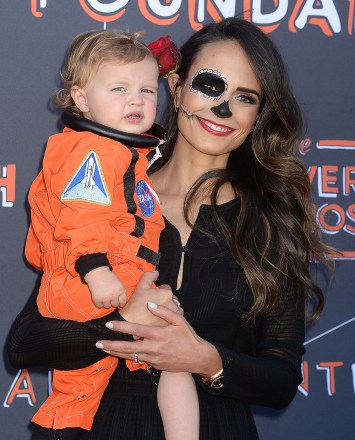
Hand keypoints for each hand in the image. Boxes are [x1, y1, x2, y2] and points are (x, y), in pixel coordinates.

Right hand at [85, 266, 125, 307]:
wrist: (98, 274)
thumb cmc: (110, 278)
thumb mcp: (120, 284)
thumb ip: (122, 293)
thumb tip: (122, 305)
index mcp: (121, 291)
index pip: (123, 303)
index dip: (120, 303)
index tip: (118, 301)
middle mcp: (114, 295)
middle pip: (115, 305)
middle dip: (113, 302)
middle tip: (110, 296)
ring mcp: (105, 298)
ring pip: (107, 306)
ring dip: (106, 302)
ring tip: (105, 296)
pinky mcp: (97, 299)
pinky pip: (100, 306)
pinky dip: (100, 303)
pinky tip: (100, 297)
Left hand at [97, 304, 221, 375]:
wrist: (197, 358)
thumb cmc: (188, 337)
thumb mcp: (180, 320)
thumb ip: (164, 311)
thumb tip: (150, 304)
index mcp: (159, 335)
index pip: (136, 330)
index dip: (121, 327)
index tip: (108, 325)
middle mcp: (154, 348)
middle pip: (128, 348)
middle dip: (111, 345)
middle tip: (97, 343)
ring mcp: (154, 359)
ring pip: (130, 356)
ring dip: (116, 352)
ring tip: (104, 349)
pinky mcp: (155, 365)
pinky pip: (138, 360)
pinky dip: (127, 357)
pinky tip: (119, 354)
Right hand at [119, 271, 180, 326]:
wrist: (131, 323)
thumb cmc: (136, 305)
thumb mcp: (141, 286)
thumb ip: (149, 276)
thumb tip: (156, 272)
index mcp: (166, 293)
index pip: (166, 287)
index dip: (158, 290)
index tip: (153, 294)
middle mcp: (172, 304)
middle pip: (171, 297)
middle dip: (165, 298)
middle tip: (155, 302)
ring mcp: (172, 315)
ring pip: (175, 307)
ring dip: (169, 307)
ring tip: (159, 310)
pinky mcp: (170, 323)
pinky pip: (175, 317)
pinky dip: (171, 316)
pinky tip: (162, 317)